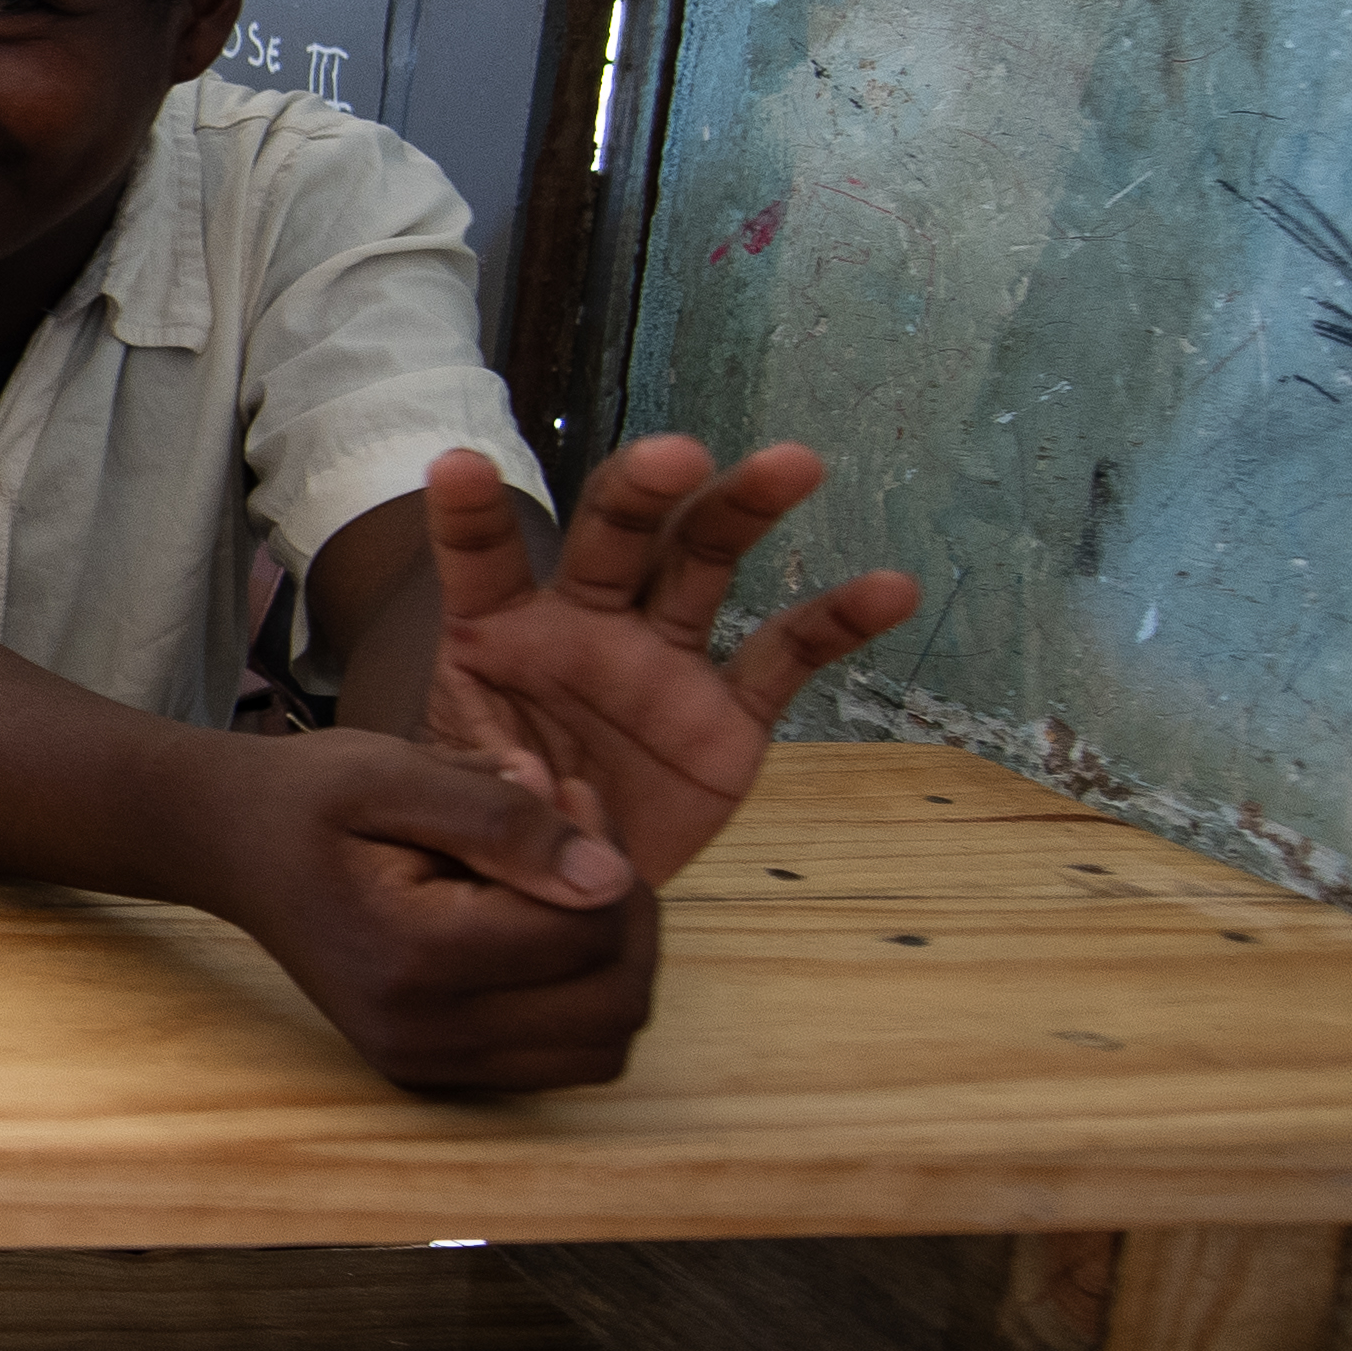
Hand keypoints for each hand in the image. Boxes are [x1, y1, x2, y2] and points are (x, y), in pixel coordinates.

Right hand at [186, 729, 658, 1090]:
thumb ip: (503, 823)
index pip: (584, 935)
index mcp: (408, 959)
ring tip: (565, 881)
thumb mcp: (397, 775)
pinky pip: (566, 1056)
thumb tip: (609, 880)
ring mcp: (428, 1065)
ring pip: (605, 1043)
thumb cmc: (309, 799)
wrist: (229, 848)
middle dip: (625, 912)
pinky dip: (581, 993)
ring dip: (615, 959)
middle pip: (613, 1001)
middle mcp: (421, 1035)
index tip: (564, 791)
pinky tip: (541, 925)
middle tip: (579, 834)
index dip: (604, 854)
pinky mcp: (437, 1071)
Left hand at [417, 439, 921, 889]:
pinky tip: (892, 587)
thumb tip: (533, 784)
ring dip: (744, 508)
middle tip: (678, 456)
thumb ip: (490, 790)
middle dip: (644, 490)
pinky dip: (838, 621)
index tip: (459, 465)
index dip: (470, 513)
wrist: (565, 894)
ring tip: (796, 462)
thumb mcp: (462, 813)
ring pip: (704, 563)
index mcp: (497, 635)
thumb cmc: (495, 831)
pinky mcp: (728, 715)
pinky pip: (786, 657)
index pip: (480, 560)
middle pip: (616, 535)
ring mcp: (662, 661)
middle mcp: (585, 625)